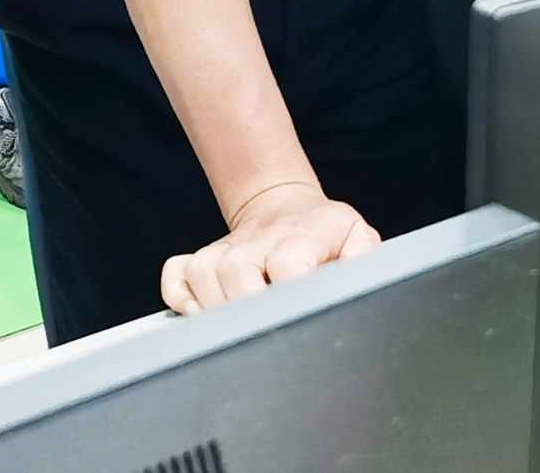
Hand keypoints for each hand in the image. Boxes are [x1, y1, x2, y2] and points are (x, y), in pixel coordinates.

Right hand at [160, 181, 379, 313]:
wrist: (286, 208)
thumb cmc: (325, 235)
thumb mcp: (356, 237)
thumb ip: (364, 259)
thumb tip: (354, 283)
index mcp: (300, 236)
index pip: (287, 264)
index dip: (290, 294)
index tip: (297, 314)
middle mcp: (256, 240)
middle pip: (236, 273)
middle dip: (249, 310)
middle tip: (266, 332)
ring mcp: (225, 248)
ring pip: (204, 275)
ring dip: (217, 308)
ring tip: (241, 326)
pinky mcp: (201, 257)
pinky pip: (176, 276)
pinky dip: (180, 298)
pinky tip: (201, 313)